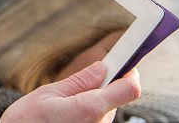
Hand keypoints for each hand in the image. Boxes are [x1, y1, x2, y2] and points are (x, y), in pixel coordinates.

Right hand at [0, 62, 140, 122]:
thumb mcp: (48, 94)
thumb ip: (78, 81)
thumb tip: (101, 68)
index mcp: (89, 109)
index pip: (129, 89)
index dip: (130, 72)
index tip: (126, 62)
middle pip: (115, 99)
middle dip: (102, 87)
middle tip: (78, 83)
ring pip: (104, 111)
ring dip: (92, 102)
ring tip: (63, 105)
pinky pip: (95, 121)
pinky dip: (86, 114)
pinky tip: (65, 115)